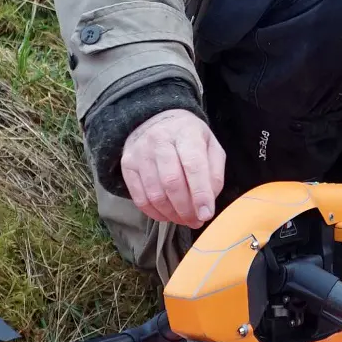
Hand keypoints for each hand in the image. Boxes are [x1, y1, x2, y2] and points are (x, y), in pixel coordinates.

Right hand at [120, 109, 225, 228]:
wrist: (155, 120)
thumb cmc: (188, 137)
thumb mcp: (210, 145)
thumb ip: (214, 172)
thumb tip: (208, 201)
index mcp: (185, 133)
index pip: (193, 166)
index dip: (200, 194)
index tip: (207, 214)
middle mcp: (159, 140)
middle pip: (172, 183)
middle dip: (186, 209)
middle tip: (196, 221)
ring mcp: (140, 153)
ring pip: (155, 194)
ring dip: (171, 214)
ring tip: (184, 219)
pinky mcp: (127, 165)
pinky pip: (140, 198)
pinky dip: (155, 213)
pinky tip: (167, 215)